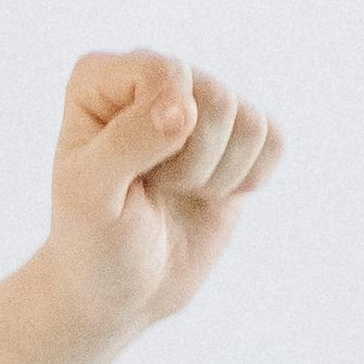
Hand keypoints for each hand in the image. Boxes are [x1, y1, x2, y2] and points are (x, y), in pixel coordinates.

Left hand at [39, 47, 283, 336]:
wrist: (123, 289)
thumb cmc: (93, 241)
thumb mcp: (89, 197)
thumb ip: (127, 143)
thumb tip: (184, 108)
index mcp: (100, 77)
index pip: (166, 73)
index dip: (162, 131)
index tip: (130, 173)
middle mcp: (154, 77)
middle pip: (216, 98)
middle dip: (190, 163)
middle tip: (152, 188)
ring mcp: (198, 100)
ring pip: (248, 123)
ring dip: (215, 177)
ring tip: (175, 192)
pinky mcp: (236, 134)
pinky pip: (273, 140)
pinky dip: (246, 181)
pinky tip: (208, 194)